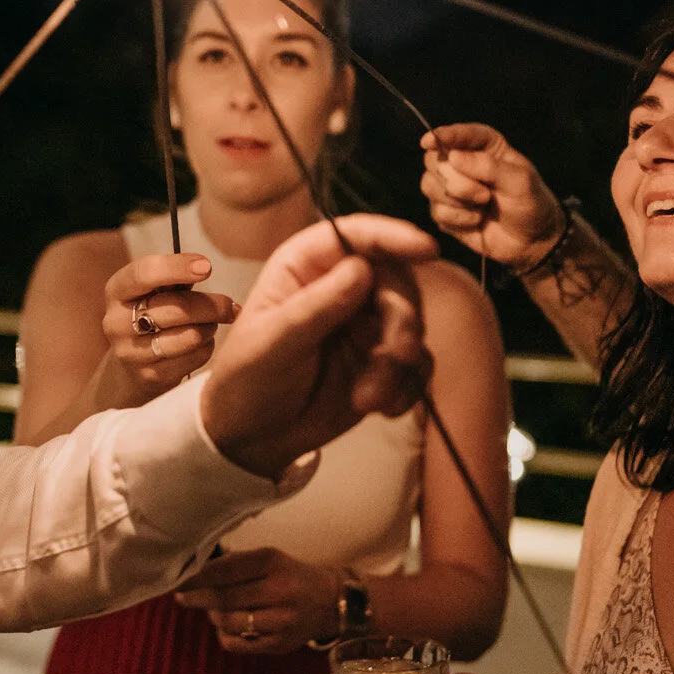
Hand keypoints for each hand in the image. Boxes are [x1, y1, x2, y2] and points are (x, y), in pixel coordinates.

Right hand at [102, 252, 236, 390]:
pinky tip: (202, 343)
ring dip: (210, 327)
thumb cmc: (153, 312)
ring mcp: (131, 353)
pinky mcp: (149, 376)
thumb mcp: (155, 290)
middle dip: (212, 305)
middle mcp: (116, 322)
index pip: (144, 273)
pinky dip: (207, 347)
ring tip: (212, 324)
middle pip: (177, 307)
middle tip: (230, 306)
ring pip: (190, 335)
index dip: (177, 267)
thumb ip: (174, 277)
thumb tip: (202, 267)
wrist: (133, 359)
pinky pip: (194, 357)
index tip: (207, 267)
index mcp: (117, 291)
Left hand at [173, 547, 339, 653]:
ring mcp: (282, 622)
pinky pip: (238, 644)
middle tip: (181, 596)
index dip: (198, 575)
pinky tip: (226, 627)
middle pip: (225, 597)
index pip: (226, 569)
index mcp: (273, 562)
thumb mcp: (269, 559)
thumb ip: (236, 564)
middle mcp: (279, 591)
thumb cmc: (289, 575)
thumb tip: (193, 570)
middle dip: (197, 597)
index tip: (177, 577)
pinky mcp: (280, 646)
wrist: (329, 602)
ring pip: (230, 622)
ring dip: (213, 616)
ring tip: (211, 609)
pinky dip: (224, 635)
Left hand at [201, 215, 435, 479]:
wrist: (251, 437)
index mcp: (306, 266)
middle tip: (397, 355)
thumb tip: (361, 268)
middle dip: (403, 320)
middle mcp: (341, 286)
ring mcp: (365, 324)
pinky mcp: (381, 361)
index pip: (355, 236)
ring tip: (369, 400)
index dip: (393, 236)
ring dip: (400, 364)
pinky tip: (385, 410)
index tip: (426, 249)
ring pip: (411, 325)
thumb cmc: (247, 378)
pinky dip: (408, 387)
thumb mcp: (273, 343)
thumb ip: (316, 307)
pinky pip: (415, 365)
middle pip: (396, 281)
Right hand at [420, 124, 564, 269]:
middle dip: (457, 180)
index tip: (429, 142)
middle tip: (484, 195)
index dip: (442, 136)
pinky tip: (476, 221)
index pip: (459, 134)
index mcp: (484, 146)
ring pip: (429, 185)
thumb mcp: (519, 181)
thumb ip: (488, 166)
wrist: (531, 241)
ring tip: (483, 207)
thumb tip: (453, 156)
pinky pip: (435, 210)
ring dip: (458, 201)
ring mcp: (450, 187)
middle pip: (435, 160)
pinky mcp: (444, 211)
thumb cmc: (530, 203)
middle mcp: (462, 162)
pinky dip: (457, 218)